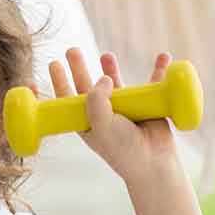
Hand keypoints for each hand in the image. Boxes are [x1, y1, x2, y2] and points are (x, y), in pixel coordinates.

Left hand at [47, 47, 178, 181]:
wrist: (153, 163)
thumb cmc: (122, 148)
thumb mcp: (101, 126)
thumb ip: (97, 101)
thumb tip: (103, 77)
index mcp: (87, 121)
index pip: (68, 98)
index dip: (59, 82)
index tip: (53, 65)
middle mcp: (104, 113)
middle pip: (88, 85)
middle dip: (79, 68)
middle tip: (71, 51)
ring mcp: (125, 108)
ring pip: (116, 81)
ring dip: (110, 67)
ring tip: (106, 54)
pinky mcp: (148, 105)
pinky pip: (153, 84)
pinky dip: (158, 70)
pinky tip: (161, 57)